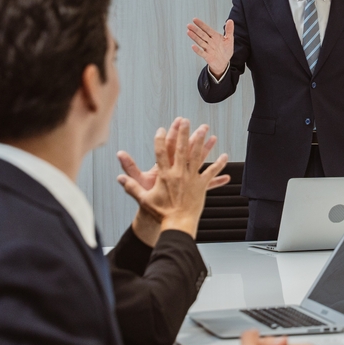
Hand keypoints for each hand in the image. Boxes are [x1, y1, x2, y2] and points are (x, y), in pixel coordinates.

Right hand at [116, 118, 229, 237]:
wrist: (177, 224)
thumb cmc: (161, 213)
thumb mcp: (143, 199)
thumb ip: (131, 186)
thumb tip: (119, 178)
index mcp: (164, 175)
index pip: (160, 152)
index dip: (160, 139)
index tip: (162, 129)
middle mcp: (178, 174)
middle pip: (181, 149)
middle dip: (183, 133)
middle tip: (185, 121)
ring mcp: (191, 178)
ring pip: (197, 156)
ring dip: (201, 141)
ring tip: (205, 130)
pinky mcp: (201, 186)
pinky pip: (211, 173)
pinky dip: (219, 164)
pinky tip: (224, 156)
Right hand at [188, 18, 233, 77]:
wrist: (224, 63)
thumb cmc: (225, 51)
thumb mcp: (229, 39)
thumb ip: (229, 30)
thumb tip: (230, 21)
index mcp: (215, 37)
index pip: (207, 29)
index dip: (201, 25)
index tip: (195, 20)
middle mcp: (210, 42)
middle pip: (202, 35)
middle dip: (195, 30)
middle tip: (189, 25)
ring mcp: (208, 49)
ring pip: (200, 42)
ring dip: (194, 37)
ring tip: (189, 32)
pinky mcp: (207, 56)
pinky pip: (202, 53)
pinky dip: (197, 50)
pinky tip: (193, 46)